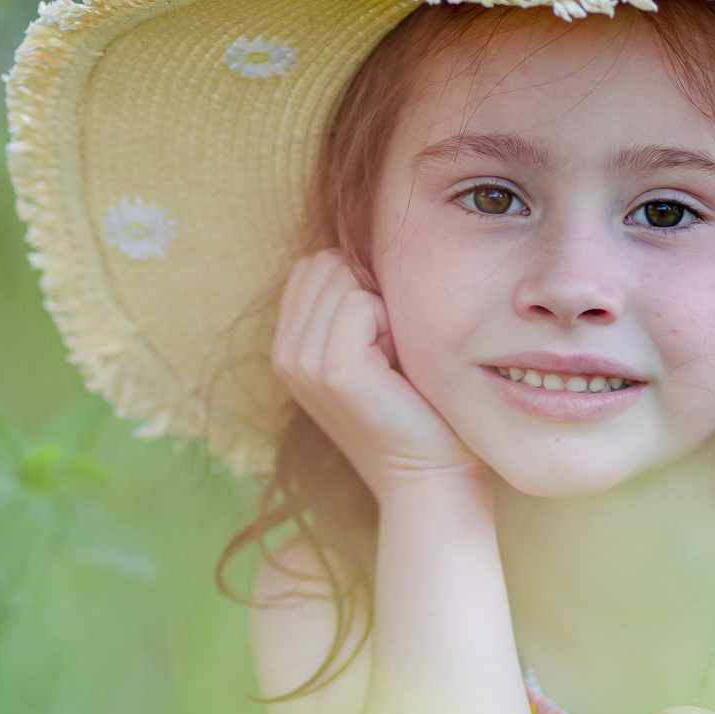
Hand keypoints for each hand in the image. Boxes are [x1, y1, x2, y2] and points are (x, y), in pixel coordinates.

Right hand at [270, 250, 484, 502]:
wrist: (430, 471)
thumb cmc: (414, 405)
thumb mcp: (371, 344)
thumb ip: (351, 298)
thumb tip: (359, 242)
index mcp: (288, 345)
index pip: (313, 266)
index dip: (357, 285)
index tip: (379, 337)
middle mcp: (285, 354)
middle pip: (325, 265)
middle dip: (368, 293)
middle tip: (390, 351)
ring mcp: (303, 364)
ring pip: (343, 281)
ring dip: (383, 311)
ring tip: (394, 361)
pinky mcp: (333, 371)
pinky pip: (359, 304)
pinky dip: (391, 325)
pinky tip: (398, 366)